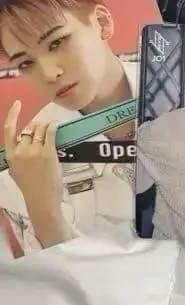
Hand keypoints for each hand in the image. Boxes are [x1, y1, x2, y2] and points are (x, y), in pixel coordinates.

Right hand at [3, 101, 70, 246]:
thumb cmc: (31, 187)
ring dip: (46, 128)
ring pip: (40, 129)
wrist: (41, 200)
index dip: (12, 115)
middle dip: (37, 128)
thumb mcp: (16, 171)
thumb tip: (25, 141)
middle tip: (44, 135)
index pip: (8, 131)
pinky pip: (50, 132)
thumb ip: (18, 156)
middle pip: (29, 129)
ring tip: (50, 134)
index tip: (17, 104)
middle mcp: (20, 151)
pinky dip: (53, 127)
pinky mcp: (48, 153)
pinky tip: (56, 126)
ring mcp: (34, 152)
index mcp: (10, 156)